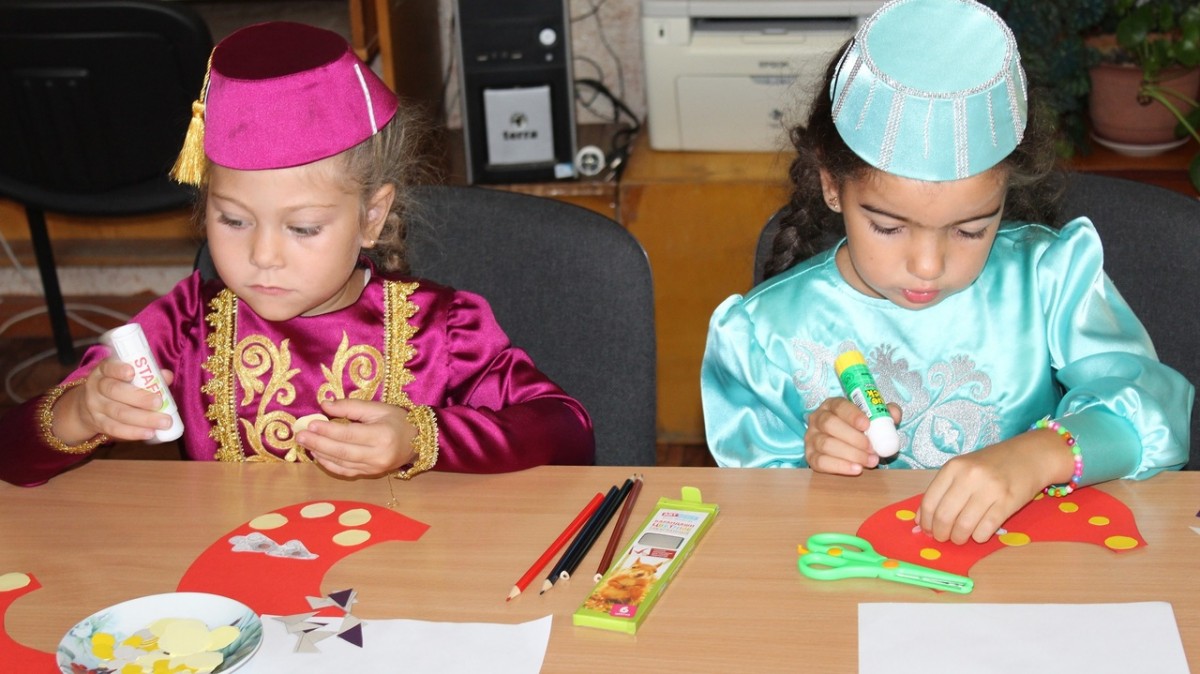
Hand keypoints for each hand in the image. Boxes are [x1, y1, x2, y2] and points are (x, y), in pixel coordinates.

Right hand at [57, 359, 176, 442]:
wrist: (87, 404)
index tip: (132, 372)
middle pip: (115, 391)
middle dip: (139, 398)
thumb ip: (147, 374)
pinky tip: (150, 433)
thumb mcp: (127, 374)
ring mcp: (95, 406)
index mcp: (104, 370)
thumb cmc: (117, 385)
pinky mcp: (98, 423)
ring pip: (118, 413)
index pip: (108, 367)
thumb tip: (167, 376)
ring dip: (143, 419)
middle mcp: (96, 387)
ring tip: (164, 422)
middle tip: (159, 403)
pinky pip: (115, 429)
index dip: (119, 370)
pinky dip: (133, 432)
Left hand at [298, 398, 417, 477]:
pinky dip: (329, 464)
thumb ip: (350, 406)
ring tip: (306, 444)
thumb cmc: (397, 420)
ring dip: (320, 454)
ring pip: (341, 463)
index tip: (310, 424)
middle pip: (342, 451)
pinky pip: (346, 471)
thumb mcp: (377, 407)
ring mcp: (374, 468)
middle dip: (318, 444)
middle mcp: (378, 455)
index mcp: (382, 435)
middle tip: (300, 436)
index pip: (348, 434)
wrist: (418, 441)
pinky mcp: (370, 474)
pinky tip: (318, 455)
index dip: (327, 431)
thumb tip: (324, 405)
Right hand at [804, 398, 901, 474]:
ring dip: (851, 454)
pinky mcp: (810, 457)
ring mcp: (811, 438)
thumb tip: (893, 414)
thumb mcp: (873, 418)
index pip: (839, 405)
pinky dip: (840, 466)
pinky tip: (856, 469)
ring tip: (871, 461)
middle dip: (853, 438)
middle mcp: (817, 418)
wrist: (848, 448)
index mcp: (832, 405)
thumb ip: (885, 412)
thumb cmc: (860, 430)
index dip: (852, 415)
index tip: (867, 425)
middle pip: (829, 424)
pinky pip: (821, 462)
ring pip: (826, 444)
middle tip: (872, 449)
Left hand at [917, 431, 1067, 543]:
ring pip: (964, 526)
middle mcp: (970, 477)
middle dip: (940, 533)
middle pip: (944, 516)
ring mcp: (990, 489)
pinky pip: (986, 529)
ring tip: (960, 537)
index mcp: (953, 467)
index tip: (927, 530)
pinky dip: (978, 537)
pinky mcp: (1008, 502)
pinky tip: (978, 533)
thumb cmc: (992, 464)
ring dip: (959, 538)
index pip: (930, 502)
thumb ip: (943, 489)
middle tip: (943, 538)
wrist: (1029, 456)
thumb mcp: (963, 468)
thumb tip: (923, 519)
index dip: (926, 521)